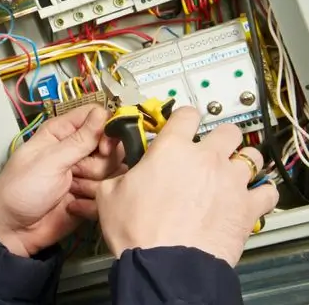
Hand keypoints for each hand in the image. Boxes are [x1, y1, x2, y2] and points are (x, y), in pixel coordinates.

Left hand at [0, 105, 122, 256]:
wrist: (14, 230)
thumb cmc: (20, 190)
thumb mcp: (49, 161)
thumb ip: (79, 140)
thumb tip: (101, 113)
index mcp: (60, 133)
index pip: (95, 116)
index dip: (105, 128)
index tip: (103, 147)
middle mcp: (75, 150)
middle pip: (110, 146)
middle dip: (98, 163)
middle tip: (77, 173)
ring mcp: (84, 174)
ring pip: (113, 171)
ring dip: (94, 185)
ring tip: (72, 192)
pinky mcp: (90, 196)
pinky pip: (108, 194)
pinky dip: (93, 203)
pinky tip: (74, 207)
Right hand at [96, 107, 278, 265]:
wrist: (165, 264)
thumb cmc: (139, 230)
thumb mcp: (110, 194)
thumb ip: (119, 176)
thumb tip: (118, 176)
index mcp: (172, 149)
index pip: (187, 114)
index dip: (184, 118)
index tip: (182, 125)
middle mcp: (206, 159)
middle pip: (228, 131)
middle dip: (221, 138)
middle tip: (210, 150)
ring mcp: (230, 181)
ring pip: (252, 157)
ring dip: (242, 162)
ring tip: (231, 172)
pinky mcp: (247, 207)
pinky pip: (267, 191)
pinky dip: (261, 192)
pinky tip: (251, 196)